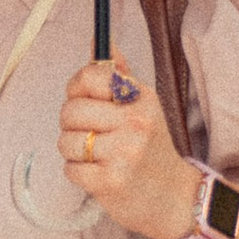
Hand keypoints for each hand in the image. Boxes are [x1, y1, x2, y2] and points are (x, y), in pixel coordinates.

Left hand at [56, 60, 197, 238]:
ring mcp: (123, 153)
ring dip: (74, 152)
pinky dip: (78, 173)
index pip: (89, 77)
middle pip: (70, 110)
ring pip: (66, 141)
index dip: (76, 89)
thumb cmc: (150, 148)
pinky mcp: (111, 181)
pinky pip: (70, 169)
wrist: (172, 197)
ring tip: (97, 156)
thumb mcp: (142, 105)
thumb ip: (117, 74)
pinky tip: (99, 173)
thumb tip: (97, 40)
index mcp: (140, 98)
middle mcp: (135, 122)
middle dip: (72, 125)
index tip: (85, 100)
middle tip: (93, 135)